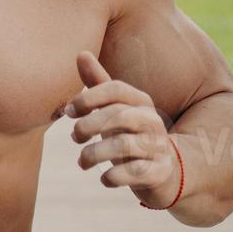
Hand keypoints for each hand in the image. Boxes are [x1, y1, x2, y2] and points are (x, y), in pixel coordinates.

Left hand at [63, 50, 180, 206]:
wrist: (164, 171)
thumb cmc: (130, 134)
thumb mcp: (115, 108)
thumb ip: (98, 83)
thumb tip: (81, 53)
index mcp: (141, 102)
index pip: (115, 89)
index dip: (88, 97)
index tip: (69, 111)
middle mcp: (153, 121)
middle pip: (117, 116)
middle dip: (88, 126)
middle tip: (74, 137)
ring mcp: (158, 147)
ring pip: (123, 146)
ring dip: (94, 154)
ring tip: (82, 161)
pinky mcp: (159, 172)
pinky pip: (133, 173)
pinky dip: (113, 177)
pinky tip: (104, 178)